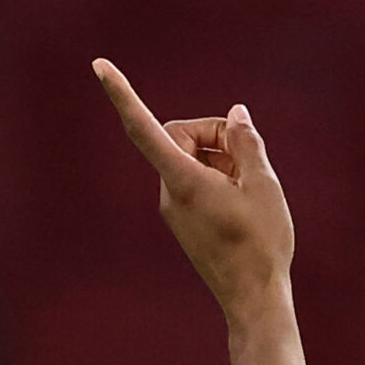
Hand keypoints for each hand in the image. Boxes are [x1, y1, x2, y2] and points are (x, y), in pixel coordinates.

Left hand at [93, 59, 295, 319]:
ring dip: (223, 161)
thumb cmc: (262, 244)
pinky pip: (195, 183)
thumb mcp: (264, 186)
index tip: (99, 65)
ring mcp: (175, 209)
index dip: (122, 94)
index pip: (143, 128)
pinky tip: (246, 203)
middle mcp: (170, 192)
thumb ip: (248, 143)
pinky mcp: (185, 222)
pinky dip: (220, 180)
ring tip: (255, 190)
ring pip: (192, 161)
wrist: (254, 299)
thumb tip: (236, 115)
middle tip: (251, 156)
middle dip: (215, 135)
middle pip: (181, 137)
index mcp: (184, 180)